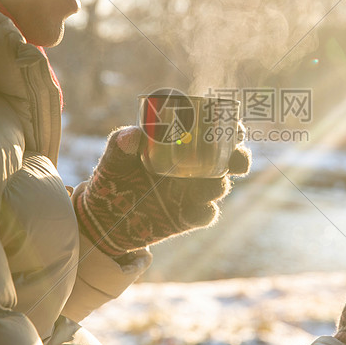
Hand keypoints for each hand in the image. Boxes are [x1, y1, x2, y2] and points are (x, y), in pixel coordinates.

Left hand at [73, 126, 250, 257]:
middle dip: (239, 158)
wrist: (106, 213)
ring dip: (220, 184)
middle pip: (229, 160)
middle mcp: (195, 168)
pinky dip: (205, 212)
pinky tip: (198, 210)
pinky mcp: (187, 217)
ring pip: (219, 186)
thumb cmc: (115, 175)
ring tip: (213, 183)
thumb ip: (122, 144)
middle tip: (235, 159)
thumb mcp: (115, 156)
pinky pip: (204, 214)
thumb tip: (133, 135)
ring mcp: (193, 192)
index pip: (215, 133)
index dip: (231, 129)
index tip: (235, 127)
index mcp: (184, 145)